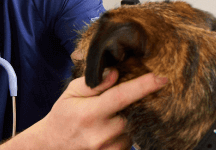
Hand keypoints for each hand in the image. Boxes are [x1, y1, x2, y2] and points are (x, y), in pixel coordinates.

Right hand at [24, 69, 166, 148]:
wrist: (52, 146)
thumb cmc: (64, 116)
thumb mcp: (71, 93)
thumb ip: (94, 83)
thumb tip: (115, 73)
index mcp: (90, 114)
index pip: (122, 96)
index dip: (144, 86)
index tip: (162, 78)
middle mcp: (101, 134)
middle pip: (133, 112)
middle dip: (133, 104)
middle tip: (119, 102)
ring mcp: (109, 149)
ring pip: (133, 128)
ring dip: (128, 120)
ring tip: (107, 120)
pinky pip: (130, 141)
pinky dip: (124, 133)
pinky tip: (109, 131)